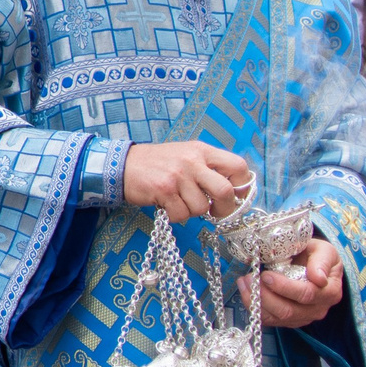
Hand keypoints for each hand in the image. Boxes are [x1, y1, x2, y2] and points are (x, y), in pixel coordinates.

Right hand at [120, 139, 253, 222]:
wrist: (123, 164)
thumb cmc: (159, 163)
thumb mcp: (187, 155)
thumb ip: (209, 167)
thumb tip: (235, 191)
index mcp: (202, 150)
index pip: (238, 166)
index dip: (242, 186)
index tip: (235, 196)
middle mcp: (192, 161)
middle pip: (225, 191)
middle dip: (223, 208)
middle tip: (215, 211)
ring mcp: (178, 176)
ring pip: (201, 207)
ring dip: (192, 211)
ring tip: (180, 202)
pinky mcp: (163, 190)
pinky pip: (182, 214)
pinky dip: (176, 216)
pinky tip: (167, 206)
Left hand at [244, 235, 343, 328]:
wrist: (312, 264)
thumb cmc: (317, 256)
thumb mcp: (324, 251)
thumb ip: (322, 261)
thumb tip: (318, 278)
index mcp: (329, 292)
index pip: (307, 294)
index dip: (284, 287)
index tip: (266, 275)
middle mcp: (318, 309)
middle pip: (289, 310)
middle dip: (265, 295)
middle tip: (250, 277)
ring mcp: (303, 317)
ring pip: (277, 318)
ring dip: (256, 301)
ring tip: (244, 281)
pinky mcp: (289, 320)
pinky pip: (270, 320)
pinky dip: (254, 307)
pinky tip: (246, 291)